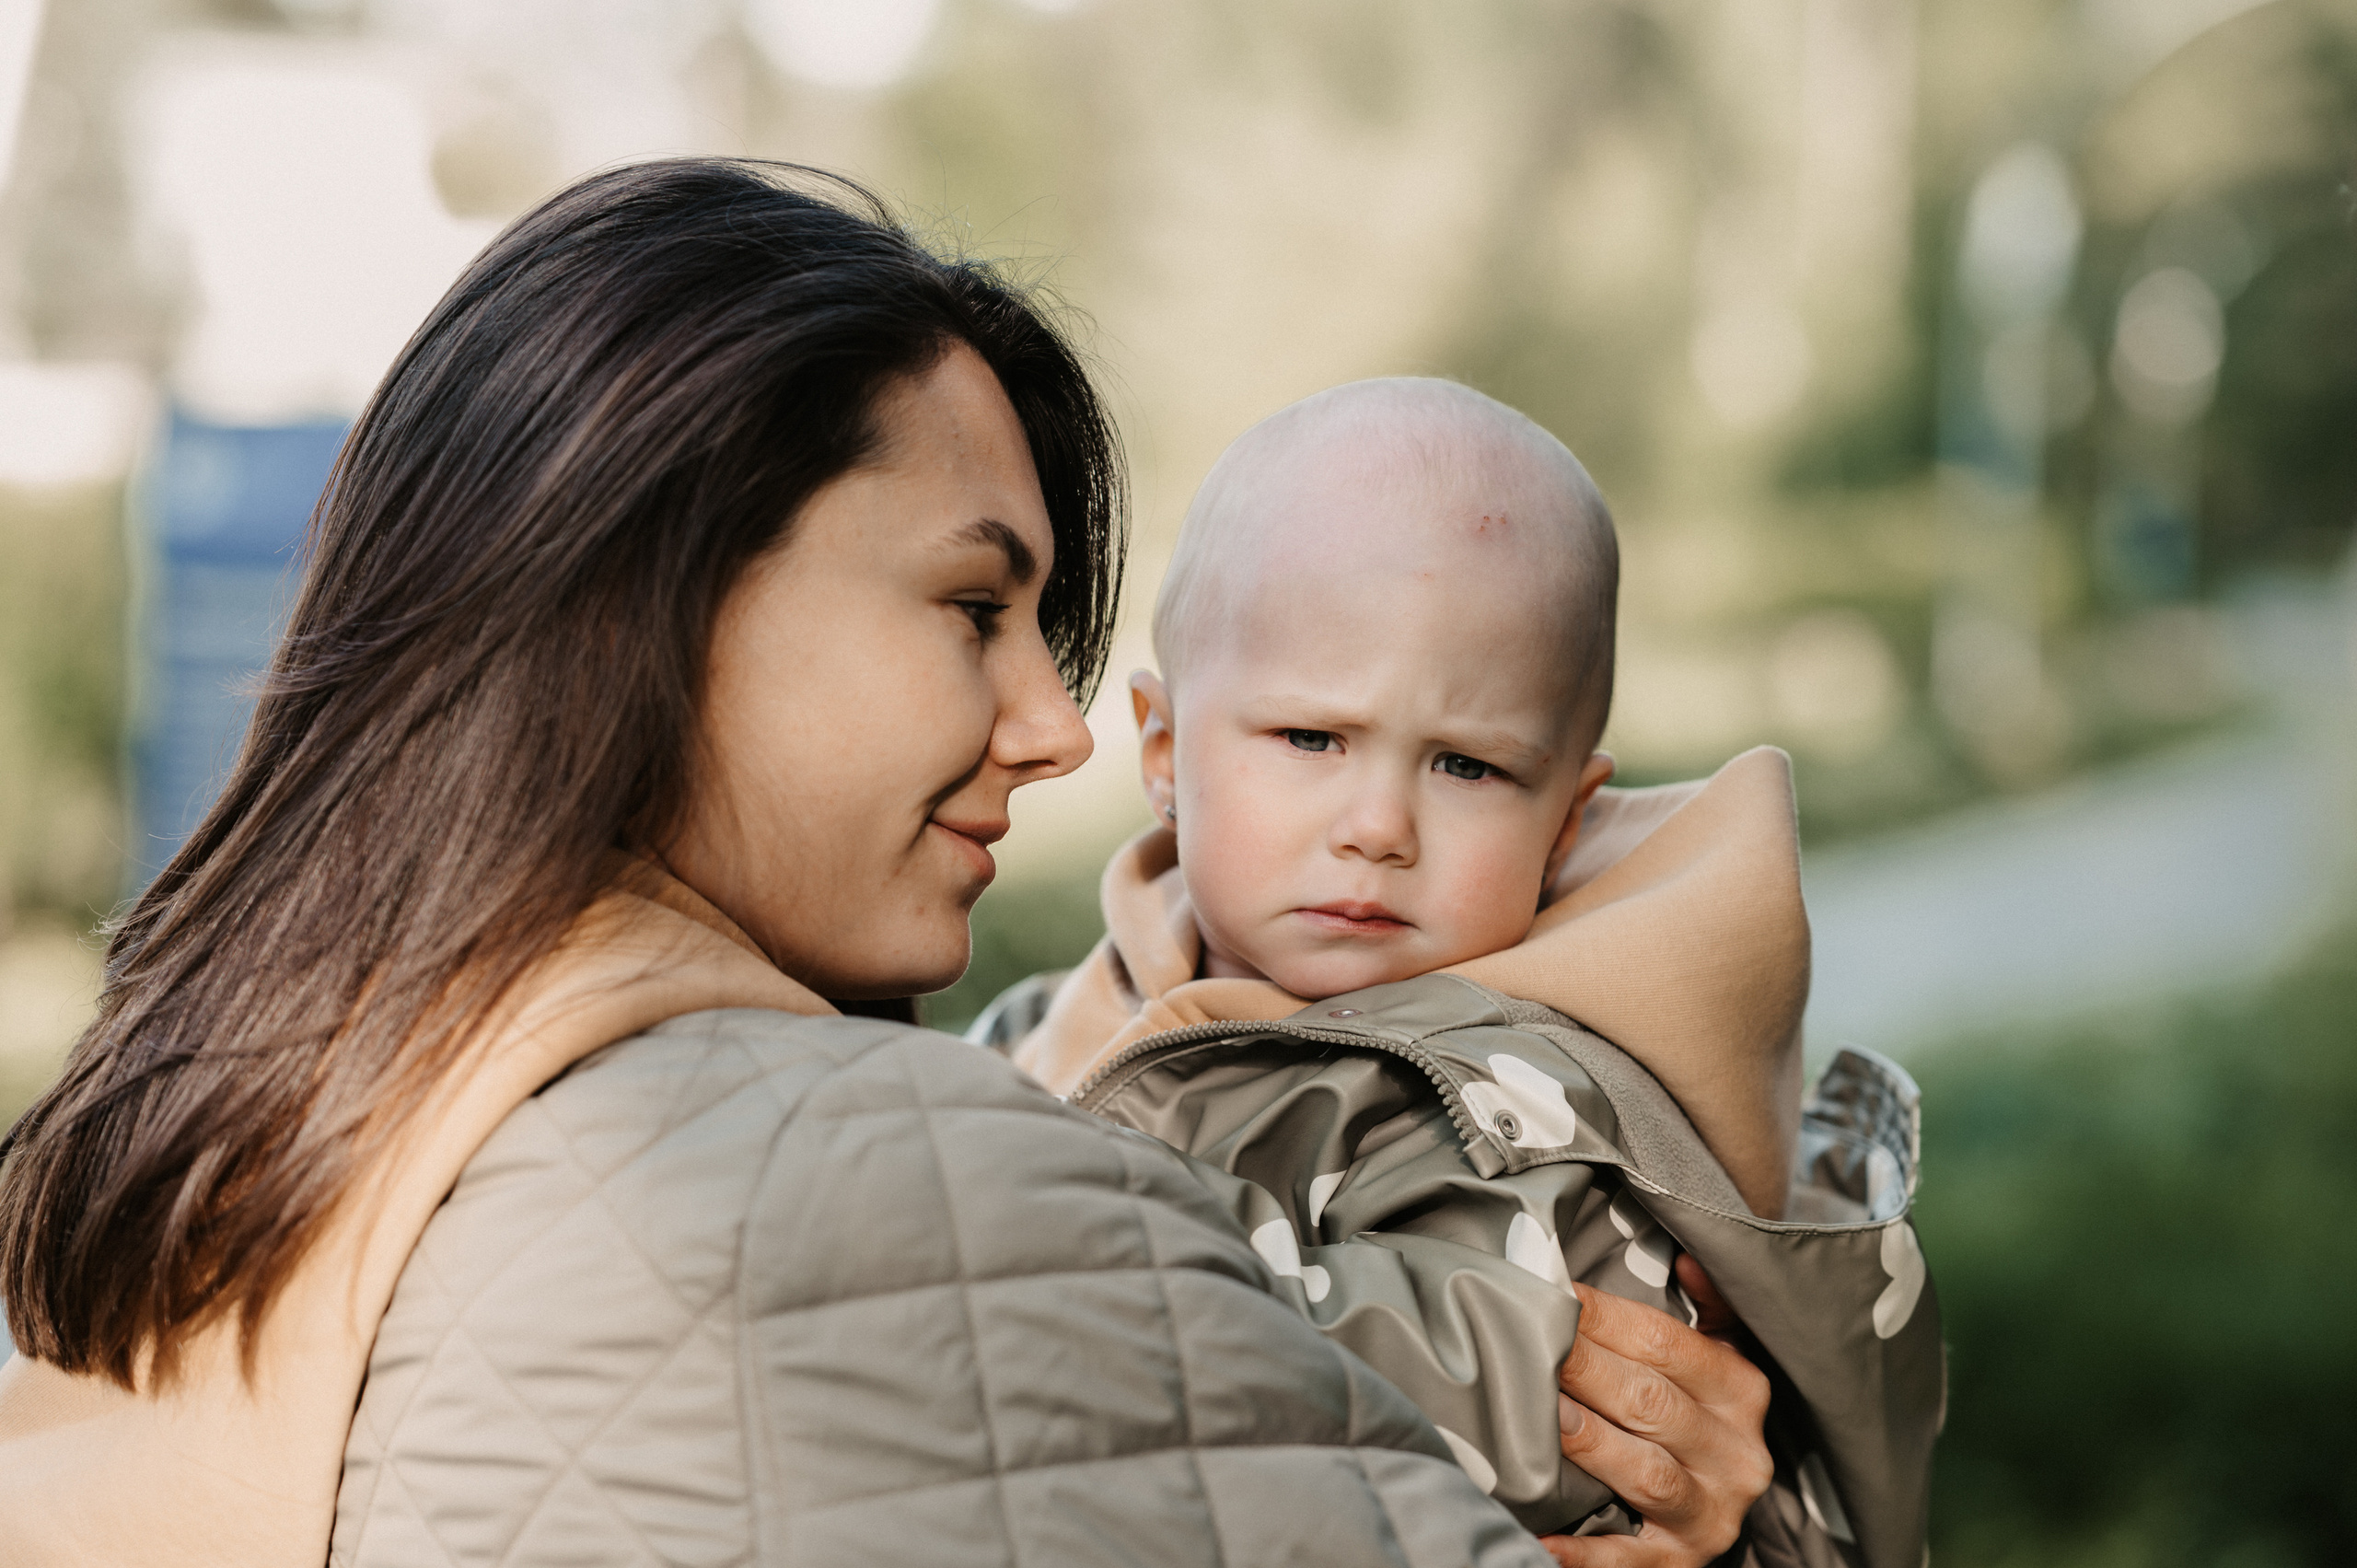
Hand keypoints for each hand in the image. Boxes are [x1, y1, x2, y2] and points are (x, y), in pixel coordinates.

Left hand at [1537, 1259, 1772, 1566]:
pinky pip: (1626, 1559)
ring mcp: (1709, 1514)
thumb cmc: (1696, 1417)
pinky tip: (1542, 1538)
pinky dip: (1582, 1553)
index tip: (1549, 1293)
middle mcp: (1736, 1455)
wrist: (1715, 1508)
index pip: (1665, 1344)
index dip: (1602, 1317)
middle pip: (1651, 1402)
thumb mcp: (1715, 1359)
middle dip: (1584, 1368)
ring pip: (1646, 1472)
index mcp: (1741, 1392)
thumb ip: (1705, 1310)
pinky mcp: (1678, 1562)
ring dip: (1590, 1441)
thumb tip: (1689, 1261)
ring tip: (1540, 1414)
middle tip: (1526, 1340)